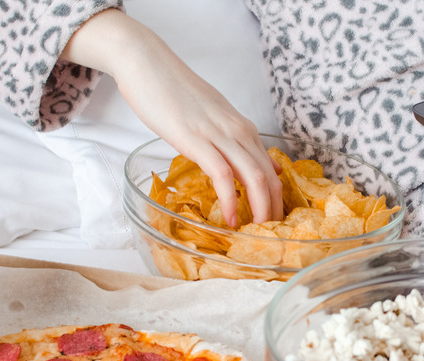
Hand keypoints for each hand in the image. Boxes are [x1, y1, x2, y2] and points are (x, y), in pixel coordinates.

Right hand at [61, 9, 282, 226]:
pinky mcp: (197, 140)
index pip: (271, 168)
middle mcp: (238, 131)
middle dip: (274, 209)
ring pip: (254, 177)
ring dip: (259, 209)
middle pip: (269, 176)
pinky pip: (223, 175)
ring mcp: (219, 135)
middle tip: (271, 235)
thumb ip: (231, 138)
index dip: (276, 197)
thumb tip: (250, 160)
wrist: (147, 63)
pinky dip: (230, 200)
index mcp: (242, 127)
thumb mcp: (212, 115)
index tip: (272, 219)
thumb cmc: (173, 91)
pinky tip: (229, 218)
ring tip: (255, 233)